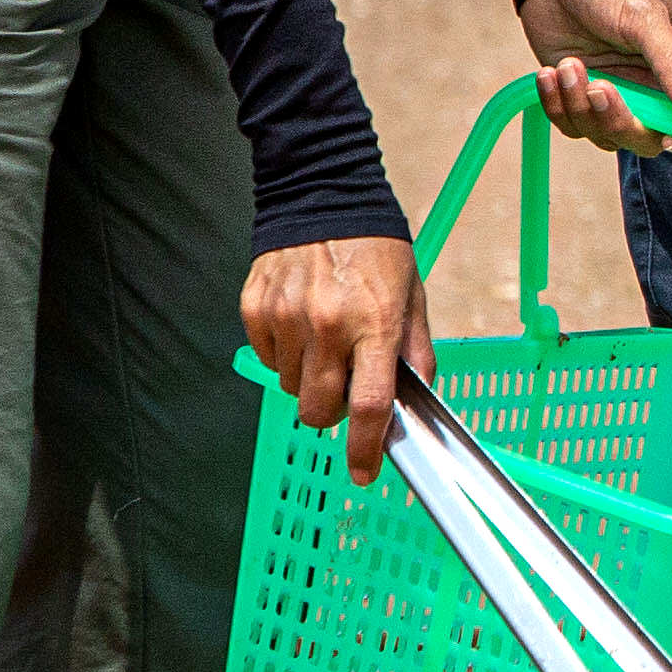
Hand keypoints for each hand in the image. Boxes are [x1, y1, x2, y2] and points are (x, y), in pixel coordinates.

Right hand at [243, 233, 429, 485]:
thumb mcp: (412, 300)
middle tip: (343, 391)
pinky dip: (284, 355)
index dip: (365, 448)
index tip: (363, 472)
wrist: (323, 198)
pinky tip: (300, 325)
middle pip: (319, 408)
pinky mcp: (256, 309)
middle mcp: (327, 324)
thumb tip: (414, 407)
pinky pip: (267, 358)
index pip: (368, 404)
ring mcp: (286, 317)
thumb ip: (415, 355)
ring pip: (289, 388)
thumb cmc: (376, 252)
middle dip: (331, 414)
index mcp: (374, 323)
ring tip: (323, 343)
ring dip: (307, 381)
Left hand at [519, 0, 671, 154]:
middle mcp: (660, 89)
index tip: (669, 137)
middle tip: (600, 87)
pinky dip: (559, 105)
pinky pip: (575, 126)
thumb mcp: (645, 16)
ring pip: (611, 137)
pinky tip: (551, 73)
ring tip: (568, 65)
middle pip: (656, 141)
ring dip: (581, 108)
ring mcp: (622, 96)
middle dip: (622, 123)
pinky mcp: (584, 97)